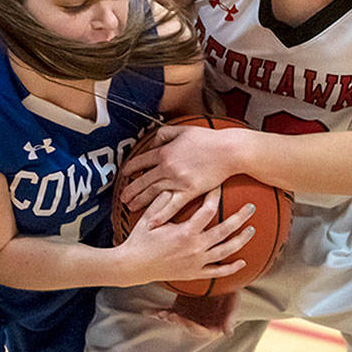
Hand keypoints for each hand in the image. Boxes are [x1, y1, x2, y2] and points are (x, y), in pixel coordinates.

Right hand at [119, 187, 255, 285]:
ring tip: (252, 230)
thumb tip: (174, 184)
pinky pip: (217, 273)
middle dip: (240, 218)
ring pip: (225, 251)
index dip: (216, 196)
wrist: (132, 266)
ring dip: (241, 240)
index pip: (208, 210)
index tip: (220, 186)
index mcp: (185, 232)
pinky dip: (231, 269)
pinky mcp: (194, 274)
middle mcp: (195, 247)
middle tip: (252, 207)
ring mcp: (196, 262)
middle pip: (225, 230)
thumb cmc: (140, 240)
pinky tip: (242, 263)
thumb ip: (163, 200)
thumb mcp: (150, 217)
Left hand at [120, 124, 249, 219]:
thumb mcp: (183, 129)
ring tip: (131, 208)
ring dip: (139, 202)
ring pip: (152, 194)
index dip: (130, 169)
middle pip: (142, 181)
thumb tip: (153, 142)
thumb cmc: (209, 139)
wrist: (229, 150)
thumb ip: (164, 134)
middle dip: (130, 190)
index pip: (140, 162)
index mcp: (164, 152)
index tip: (125, 175)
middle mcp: (167, 167)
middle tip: (122, 198)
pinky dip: (160, 214)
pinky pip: (172, 205)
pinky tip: (152, 222)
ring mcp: (177, 180)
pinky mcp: (190, 191)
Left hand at [149, 293, 238, 334]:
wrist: (221, 280)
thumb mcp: (233, 302)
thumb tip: (228, 332)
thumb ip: (230, 317)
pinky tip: (148, 311)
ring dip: (167, 316)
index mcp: (209, 326)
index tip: (185, 320)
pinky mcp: (178, 308)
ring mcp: (186, 316)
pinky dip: (156, 312)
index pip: (199, 330)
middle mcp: (196, 323)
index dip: (192, 326)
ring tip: (162, 313)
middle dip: (177, 321)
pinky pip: (165, 311)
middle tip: (170, 315)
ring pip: (174, 319)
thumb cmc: (230, 292)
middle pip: (185, 325)